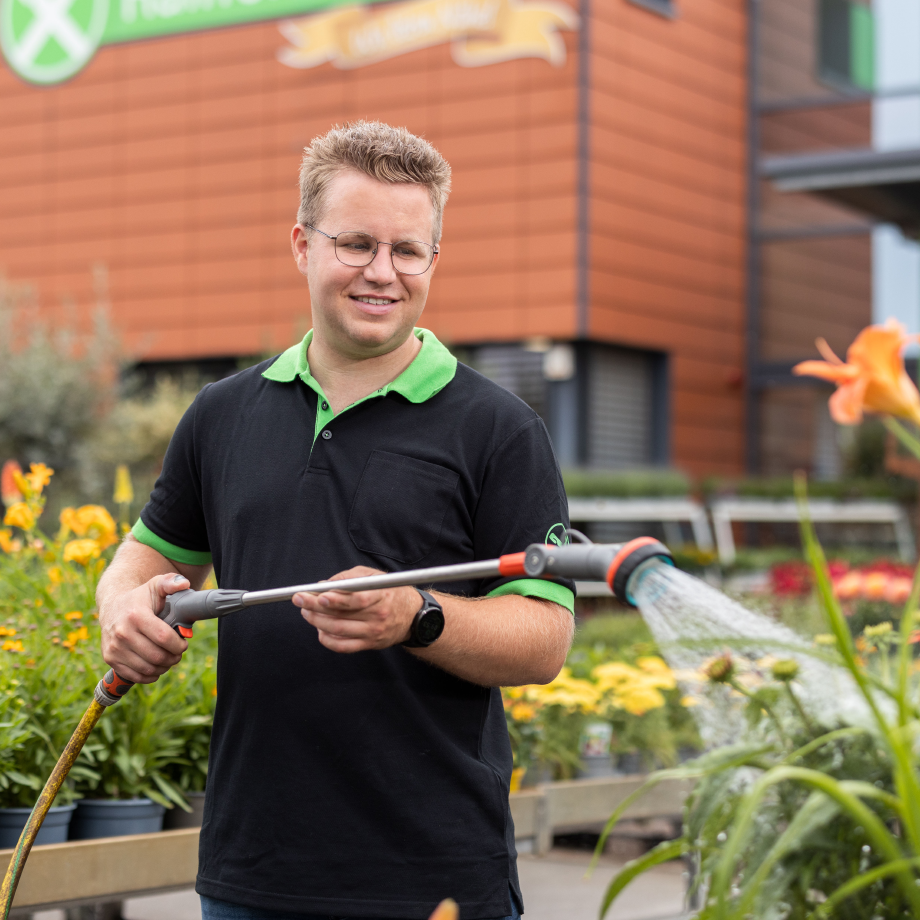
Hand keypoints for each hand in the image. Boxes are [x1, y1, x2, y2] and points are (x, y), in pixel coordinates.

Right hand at [99, 573, 189, 682]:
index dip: (179, 644)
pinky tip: (156, 667)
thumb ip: (171, 582)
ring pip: (147, 668)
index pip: (163, 637)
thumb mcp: (155, 585)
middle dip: (173, 657)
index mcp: (136, 616)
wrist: (112, 606)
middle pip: (156, 656)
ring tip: (169, 659)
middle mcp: (121, 633)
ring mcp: (114, 647)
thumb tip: (184, 583)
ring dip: (163, 667)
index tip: (183, 643)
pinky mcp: (110, 658)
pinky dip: (149, 675)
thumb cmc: (140, 597)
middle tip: (178, 653)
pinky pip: (134, 676)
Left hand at [293, 566, 421, 652]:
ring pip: (339, 631)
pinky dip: (327, 639)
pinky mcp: (369, 645)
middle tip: (300, 600)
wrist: (413, 617)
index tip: (317, 594)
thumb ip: (349, 578)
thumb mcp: (375, 576)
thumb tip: (323, 585)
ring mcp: (373, 633)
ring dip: (317, 622)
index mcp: (381, 596)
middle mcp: (377, 616)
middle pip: (342, 616)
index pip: (356, 599)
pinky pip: (343, 647)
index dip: (335, 598)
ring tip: (306, 613)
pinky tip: (319, 630)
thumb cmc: (391, 592)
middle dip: (316, 607)